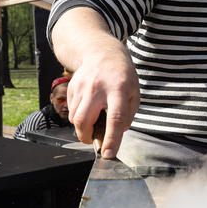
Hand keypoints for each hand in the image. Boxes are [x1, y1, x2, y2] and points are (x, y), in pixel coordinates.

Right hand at [51, 7, 139, 157]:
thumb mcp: (134, 93)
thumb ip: (128, 115)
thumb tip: (117, 133)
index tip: (108, 154)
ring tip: (92, 122)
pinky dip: (78, 116)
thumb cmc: (122, 76)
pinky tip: (88, 108)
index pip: (115, 119)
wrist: (103, 53)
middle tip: (92, 139)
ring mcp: (82, 87)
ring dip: (81, 127)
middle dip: (86, 137)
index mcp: (118, 90)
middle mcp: (97, 88)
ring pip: (74, 117)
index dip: (111, 139)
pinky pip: (71, 109)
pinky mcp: (71, 87)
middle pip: (84, 120)